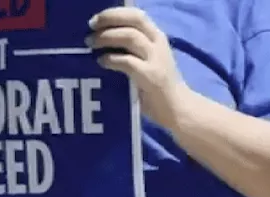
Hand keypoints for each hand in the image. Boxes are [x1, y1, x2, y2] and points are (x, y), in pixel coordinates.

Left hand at [88, 8, 189, 129]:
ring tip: (91, 44)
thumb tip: (101, 36)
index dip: (114, 13)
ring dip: (106, 38)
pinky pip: (127, 61)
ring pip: (129, 36)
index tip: (96, 20)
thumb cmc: (158, 86)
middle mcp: (158, 44)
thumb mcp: (149, 59)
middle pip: (133, 21)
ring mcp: (156, 60)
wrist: (178, 110)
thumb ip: (132, 47)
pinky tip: (101, 62)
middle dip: (109, 20)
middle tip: (91, 28)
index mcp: (157, 37)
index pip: (136, 14)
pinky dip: (110, 59)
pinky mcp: (151, 77)